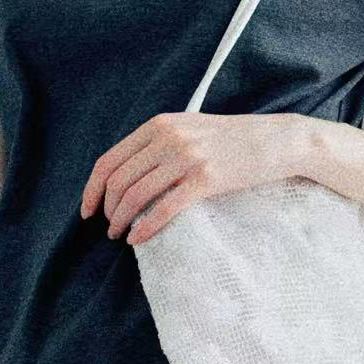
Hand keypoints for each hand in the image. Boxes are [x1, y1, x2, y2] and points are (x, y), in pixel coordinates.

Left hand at [80, 111, 300, 246]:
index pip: (110, 159)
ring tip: (120, 235)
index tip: (88, 210)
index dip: (92, 189)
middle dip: (107, 209)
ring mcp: (187, 158)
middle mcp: (168, 138)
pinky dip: (146, 227)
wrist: (276, 141)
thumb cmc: (233, 139)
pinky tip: (139, 238)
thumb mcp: (190, 128)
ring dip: (121, 220)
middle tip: (108, 228)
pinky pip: (165, 208)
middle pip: (119, 180)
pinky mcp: (206, 179)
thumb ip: (159, 142)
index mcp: (159, 125)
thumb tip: (127, 174)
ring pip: (136, 195)